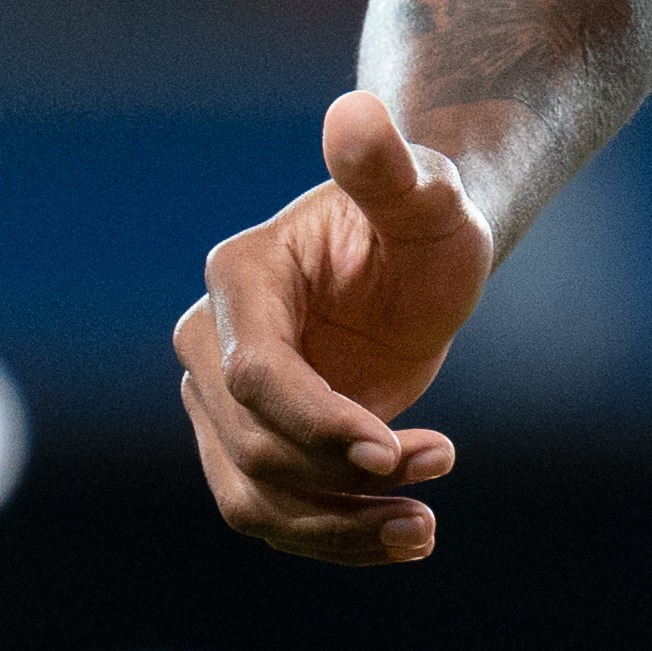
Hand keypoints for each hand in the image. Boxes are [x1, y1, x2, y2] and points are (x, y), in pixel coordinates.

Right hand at [175, 92, 495, 564]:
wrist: (421, 256)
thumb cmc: (427, 218)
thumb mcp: (426, 197)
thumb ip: (389, 167)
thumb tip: (356, 111)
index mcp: (241, 279)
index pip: (256, 376)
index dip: (319, 423)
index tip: (393, 453)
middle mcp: (211, 343)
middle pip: (254, 448)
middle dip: (344, 477)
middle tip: (440, 461)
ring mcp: (223, 401)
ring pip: (252, 498)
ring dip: (336, 529)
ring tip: (425, 529)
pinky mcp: (253, 444)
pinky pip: (274, 514)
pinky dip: (334, 539)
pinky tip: (407, 536)